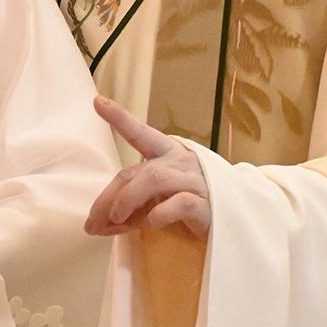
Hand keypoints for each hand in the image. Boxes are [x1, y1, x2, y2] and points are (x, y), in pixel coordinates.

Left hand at [86, 93, 211, 237]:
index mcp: (167, 153)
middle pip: (138, 170)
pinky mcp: (208, 204)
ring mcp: (196, 180)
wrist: (233, 225)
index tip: (97, 101)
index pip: (140, 134)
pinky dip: (160, 213)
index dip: (120, 118)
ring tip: (117, 220)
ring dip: (128, 199)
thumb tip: (96, 225)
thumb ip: (128, 210)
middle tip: (93, 222)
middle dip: (110, 196)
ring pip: (155, 178)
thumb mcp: (154, 206)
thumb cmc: (188, 209)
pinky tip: (151, 224)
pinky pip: (180, 202)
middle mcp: (181, 161)